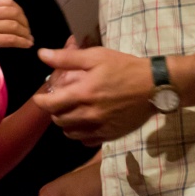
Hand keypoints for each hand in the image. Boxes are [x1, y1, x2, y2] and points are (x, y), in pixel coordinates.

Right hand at [0, 0, 32, 69]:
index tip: (24, 20)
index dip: (20, 11)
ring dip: (26, 34)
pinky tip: (26, 45)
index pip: (8, 2)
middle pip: (15, 12)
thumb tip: (14, 19)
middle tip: (28, 31)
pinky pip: (12, 39)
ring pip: (15, 26)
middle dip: (25, 22)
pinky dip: (23, 42)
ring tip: (29, 40)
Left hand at [33, 46, 154, 144]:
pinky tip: (85, 123)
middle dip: (54, 111)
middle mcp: (90, 114)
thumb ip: (67, 58)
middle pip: (59, 120)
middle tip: (58, 102)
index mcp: (84, 93)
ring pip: (71, 133)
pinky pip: (86, 141)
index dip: (41, 101)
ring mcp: (101, 127)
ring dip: (66, 124)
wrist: (154, 86)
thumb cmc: (124, 67)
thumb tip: (42, 55)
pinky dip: (80, 134)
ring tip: (70, 112)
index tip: (40, 97)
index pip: (51, 104)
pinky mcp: (110, 135)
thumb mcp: (96, 56)